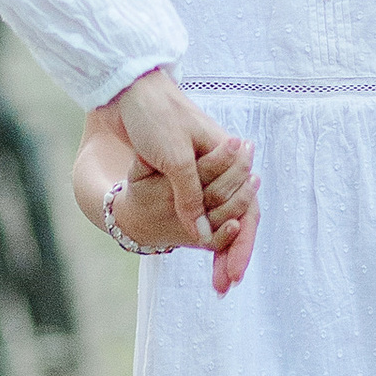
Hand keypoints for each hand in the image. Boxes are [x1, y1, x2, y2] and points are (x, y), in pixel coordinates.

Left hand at [110, 72, 258, 294]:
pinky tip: (198, 250)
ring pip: (219, 216)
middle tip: (224, 287)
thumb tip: (202, 238)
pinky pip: (199, 208)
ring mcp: (203, 170)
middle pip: (236, 219)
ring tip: (216, 278)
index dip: (241, 246)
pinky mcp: (182, 171)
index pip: (246, 211)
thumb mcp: (174, 159)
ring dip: (217, 246)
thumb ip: (190, 197)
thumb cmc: (155, 116)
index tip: (232, 277)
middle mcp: (220, 167)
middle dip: (232, 254)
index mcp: (228, 159)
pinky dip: (200, 230)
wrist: (128, 88)